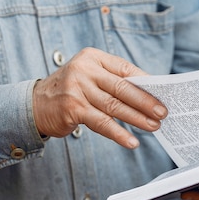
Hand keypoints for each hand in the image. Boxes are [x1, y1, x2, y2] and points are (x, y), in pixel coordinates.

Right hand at [33, 48, 167, 148]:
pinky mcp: (72, 109)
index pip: (125, 68)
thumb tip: (148, 95)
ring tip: (154, 127)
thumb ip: (112, 82)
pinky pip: (101, 123)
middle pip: (122, 87)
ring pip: (114, 106)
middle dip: (146, 101)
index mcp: (92, 57)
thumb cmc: (70, 91)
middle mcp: (84, 69)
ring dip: (137, 119)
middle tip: (163, 112)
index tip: (164, 93)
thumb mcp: (89, 78)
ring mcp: (77, 89)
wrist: (34, 105)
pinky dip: (119, 133)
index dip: (146, 82)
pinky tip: (131, 142)